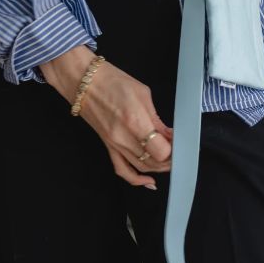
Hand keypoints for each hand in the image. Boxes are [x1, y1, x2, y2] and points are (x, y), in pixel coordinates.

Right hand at [39, 45, 171, 188]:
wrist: (83, 81)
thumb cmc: (112, 81)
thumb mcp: (143, 94)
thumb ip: (158, 120)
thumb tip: (170, 135)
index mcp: (135, 121)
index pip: (161, 151)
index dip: (174, 149)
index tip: (180, 142)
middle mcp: (123, 137)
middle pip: (154, 162)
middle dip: (170, 159)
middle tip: (178, 150)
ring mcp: (114, 144)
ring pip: (142, 167)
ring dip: (159, 168)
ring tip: (169, 160)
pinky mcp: (108, 146)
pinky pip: (122, 169)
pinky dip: (136, 179)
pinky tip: (148, 182)